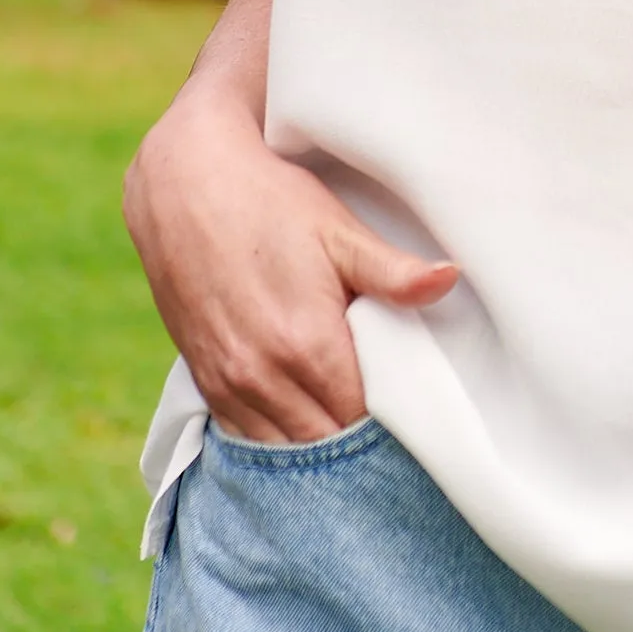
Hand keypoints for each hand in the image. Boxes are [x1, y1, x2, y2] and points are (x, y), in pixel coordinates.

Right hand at [124, 87, 456, 443]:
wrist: (182, 183)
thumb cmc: (268, 200)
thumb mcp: (337, 229)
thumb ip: (393, 271)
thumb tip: (449, 281)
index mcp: (307, 344)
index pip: (363, 419)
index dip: (392, 422)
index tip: (413, 413)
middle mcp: (263, 375)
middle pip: (326, 443)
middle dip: (358, 440)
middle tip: (390, 425)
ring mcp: (228, 381)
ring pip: (284, 448)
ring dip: (318, 443)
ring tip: (350, 429)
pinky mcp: (204, 378)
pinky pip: (245, 435)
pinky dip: (278, 436)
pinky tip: (303, 422)